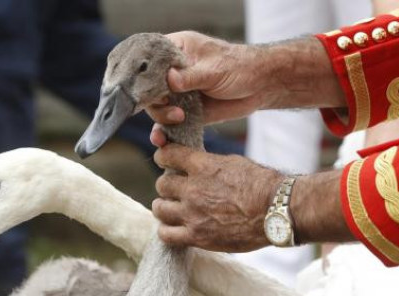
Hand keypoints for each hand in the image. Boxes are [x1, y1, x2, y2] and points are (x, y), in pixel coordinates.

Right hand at [146, 32, 344, 127]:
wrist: (261, 86)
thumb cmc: (240, 67)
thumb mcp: (214, 69)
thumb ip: (190, 76)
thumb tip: (169, 80)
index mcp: (175, 51)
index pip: (147, 60)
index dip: (139, 75)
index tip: (137, 89)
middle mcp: (173, 72)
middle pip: (148, 88)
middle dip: (153, 101)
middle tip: (171, 108)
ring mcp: (179, 93)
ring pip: (157, 108)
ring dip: (162, 117)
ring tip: (179, 119)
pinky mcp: (187, 112)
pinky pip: (170, 124)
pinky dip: (165, 133)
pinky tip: (161, 140)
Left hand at [152, 144, 282, 251]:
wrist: (278, 211)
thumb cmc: (263, 185)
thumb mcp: (234, 163)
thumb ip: (209, 164)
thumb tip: (195, 165)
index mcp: (203, 166)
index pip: (167, 155)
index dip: (164, 157)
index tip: (166, 160)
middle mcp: (193, 189)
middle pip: (162, 184)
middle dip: (168, 185)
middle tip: (177, 190)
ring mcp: (193, 214)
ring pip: (160, 208)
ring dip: (164, 207)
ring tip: (172, 209)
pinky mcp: (197, 236)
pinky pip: (166, 235)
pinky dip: (167, 230)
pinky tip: (175, 228)